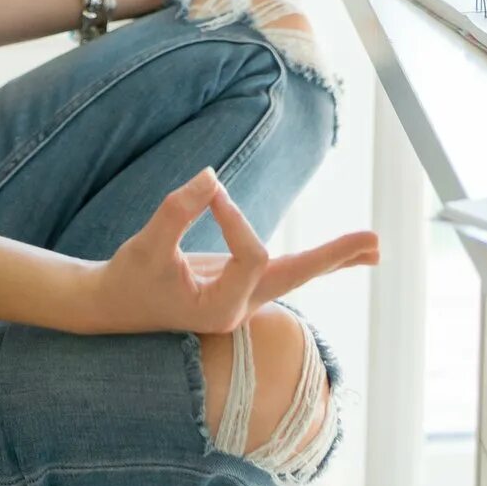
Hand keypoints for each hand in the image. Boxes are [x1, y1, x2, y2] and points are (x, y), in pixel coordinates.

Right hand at [74, 167, 379, 335]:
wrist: (109, 308)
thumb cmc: (127, 279)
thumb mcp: (145, 244)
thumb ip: (177, 211)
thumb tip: (212, 176)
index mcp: (219, 309)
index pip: (250, 254)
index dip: (234, 217)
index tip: (209, 191)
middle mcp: (238, 309)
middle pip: (296, 278)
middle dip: (334, 257)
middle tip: (377, 243)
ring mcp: (241, 299)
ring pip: (294, 277)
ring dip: (333, 259)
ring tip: (373, 248)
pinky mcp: (237, 286)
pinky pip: (281, 272)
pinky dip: (311, 262)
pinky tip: (340, 256)